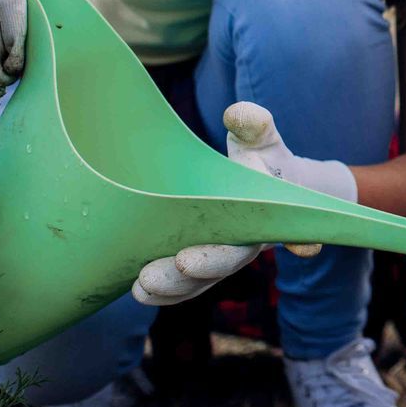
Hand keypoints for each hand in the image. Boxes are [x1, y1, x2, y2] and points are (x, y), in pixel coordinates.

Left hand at [130, 101, 352, 306]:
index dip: (224, 242)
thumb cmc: (259, 155)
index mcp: (262, 211)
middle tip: (167, 270)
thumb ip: (253, 123)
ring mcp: (222, 255)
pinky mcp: (202, 262)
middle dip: (196, 269)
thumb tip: (238, 114)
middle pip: (225, 261)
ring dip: (174, 286)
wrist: (266, 183)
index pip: (250, 229)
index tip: (190, 253)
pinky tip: (139, 292)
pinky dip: (165, 292)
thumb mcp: (259, 135)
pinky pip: (188, 284)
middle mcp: (245, 240)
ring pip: (202, 280)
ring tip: (142, 287)